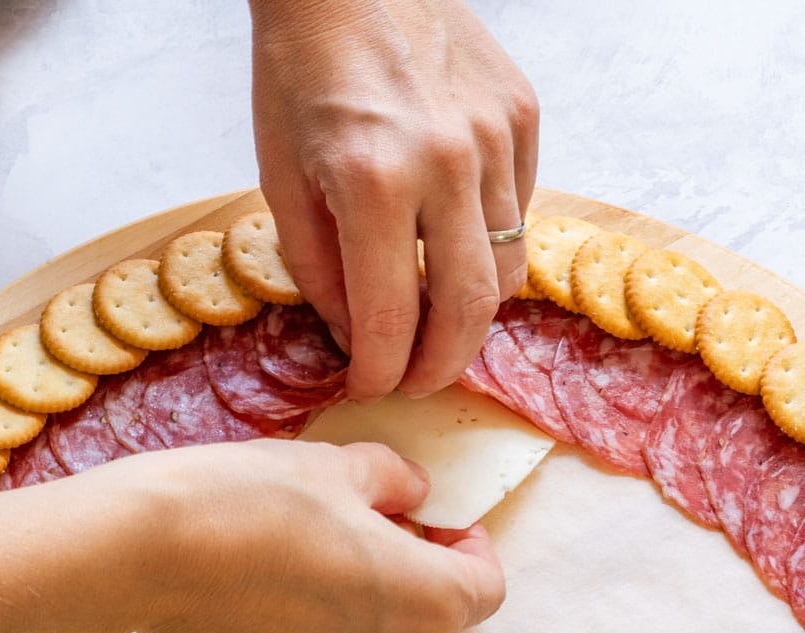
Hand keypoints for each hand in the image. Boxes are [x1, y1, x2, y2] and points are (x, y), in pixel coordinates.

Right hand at [139, 439, 505, 632]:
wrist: (146, 553)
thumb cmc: (254, 501)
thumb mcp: (340, 466)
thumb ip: (395, 481)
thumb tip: (412, 493)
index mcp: (426, 604)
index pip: (486, 588)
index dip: (471, 547)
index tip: (440, 518)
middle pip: (430, 616)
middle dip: (414, 567)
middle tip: (372, 516)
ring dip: (366, 595)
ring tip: (317, 541)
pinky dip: (317, 618)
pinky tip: (274, 572)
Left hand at [249, 0, 537, 400]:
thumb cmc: (300, 72)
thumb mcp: (282, 180)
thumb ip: (321, 273)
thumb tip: (359, 341)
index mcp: (373, 182)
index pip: (392, 319)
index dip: (381, 372)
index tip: (370, 387)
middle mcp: (446, 162)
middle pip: (468, 311)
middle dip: (440, 365)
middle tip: (416, 382)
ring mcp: (495, 137)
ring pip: (505, 270)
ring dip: (471, 316)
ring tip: (437, 328)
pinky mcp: (522, 115)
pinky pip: (519, 213)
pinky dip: (489, 248)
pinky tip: (452, 247)